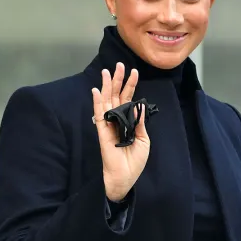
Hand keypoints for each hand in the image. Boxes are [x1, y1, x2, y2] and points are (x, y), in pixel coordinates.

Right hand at [92, 63, 148, 201]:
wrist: (126, 176)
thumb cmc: (135, 160)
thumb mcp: (144, 139)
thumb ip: (140, 121)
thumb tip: (140, 104)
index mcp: (128, 121)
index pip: (128, 99)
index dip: (131, 86)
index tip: (134, 72)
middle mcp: (117, 120)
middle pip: (116, 96)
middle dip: (118, 80)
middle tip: (119, 65)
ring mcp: (109, 125)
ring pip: (107, 101)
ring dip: (107, 86)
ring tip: (108, 71)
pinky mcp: (102, 132)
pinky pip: (99, 115)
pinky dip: (97, 103)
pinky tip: (96, 91)